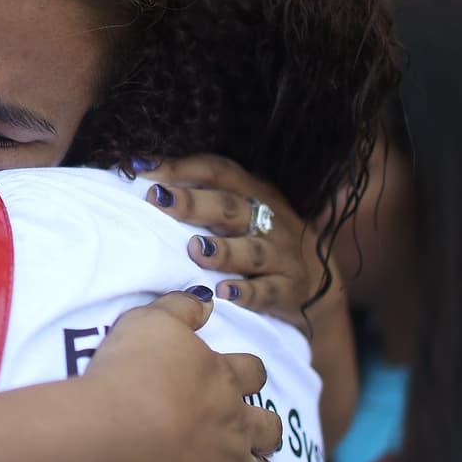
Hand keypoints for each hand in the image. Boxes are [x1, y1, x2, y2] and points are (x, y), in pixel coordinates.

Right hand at [81, 289, 281, 461]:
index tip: (245, 373)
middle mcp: (233, 427)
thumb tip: (206, 301)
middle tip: (257, 432)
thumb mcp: (149, 322)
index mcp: (221, 380)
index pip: (249, 371)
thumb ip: (179, 309)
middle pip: (265, 427)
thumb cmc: (130, 373)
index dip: (248, 372)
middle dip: (264, 429)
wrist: (120, 436)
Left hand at [139, 154, 324, 326]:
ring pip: (251, 251)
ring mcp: (282, 255)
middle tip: (158, 199)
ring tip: (196, 250)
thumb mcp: (240, 210)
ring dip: (223, 251)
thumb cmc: (260, 238)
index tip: (143, 168)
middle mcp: (270, 220)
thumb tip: (144, 184)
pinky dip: (248, 293)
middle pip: (230, 208)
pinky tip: (225, 293)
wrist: (317, 279)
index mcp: (253, 192)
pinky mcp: (290, 289)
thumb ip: (202, 197)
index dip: (182, 167)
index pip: (218, 172)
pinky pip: (269, 292)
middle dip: (192, 203)